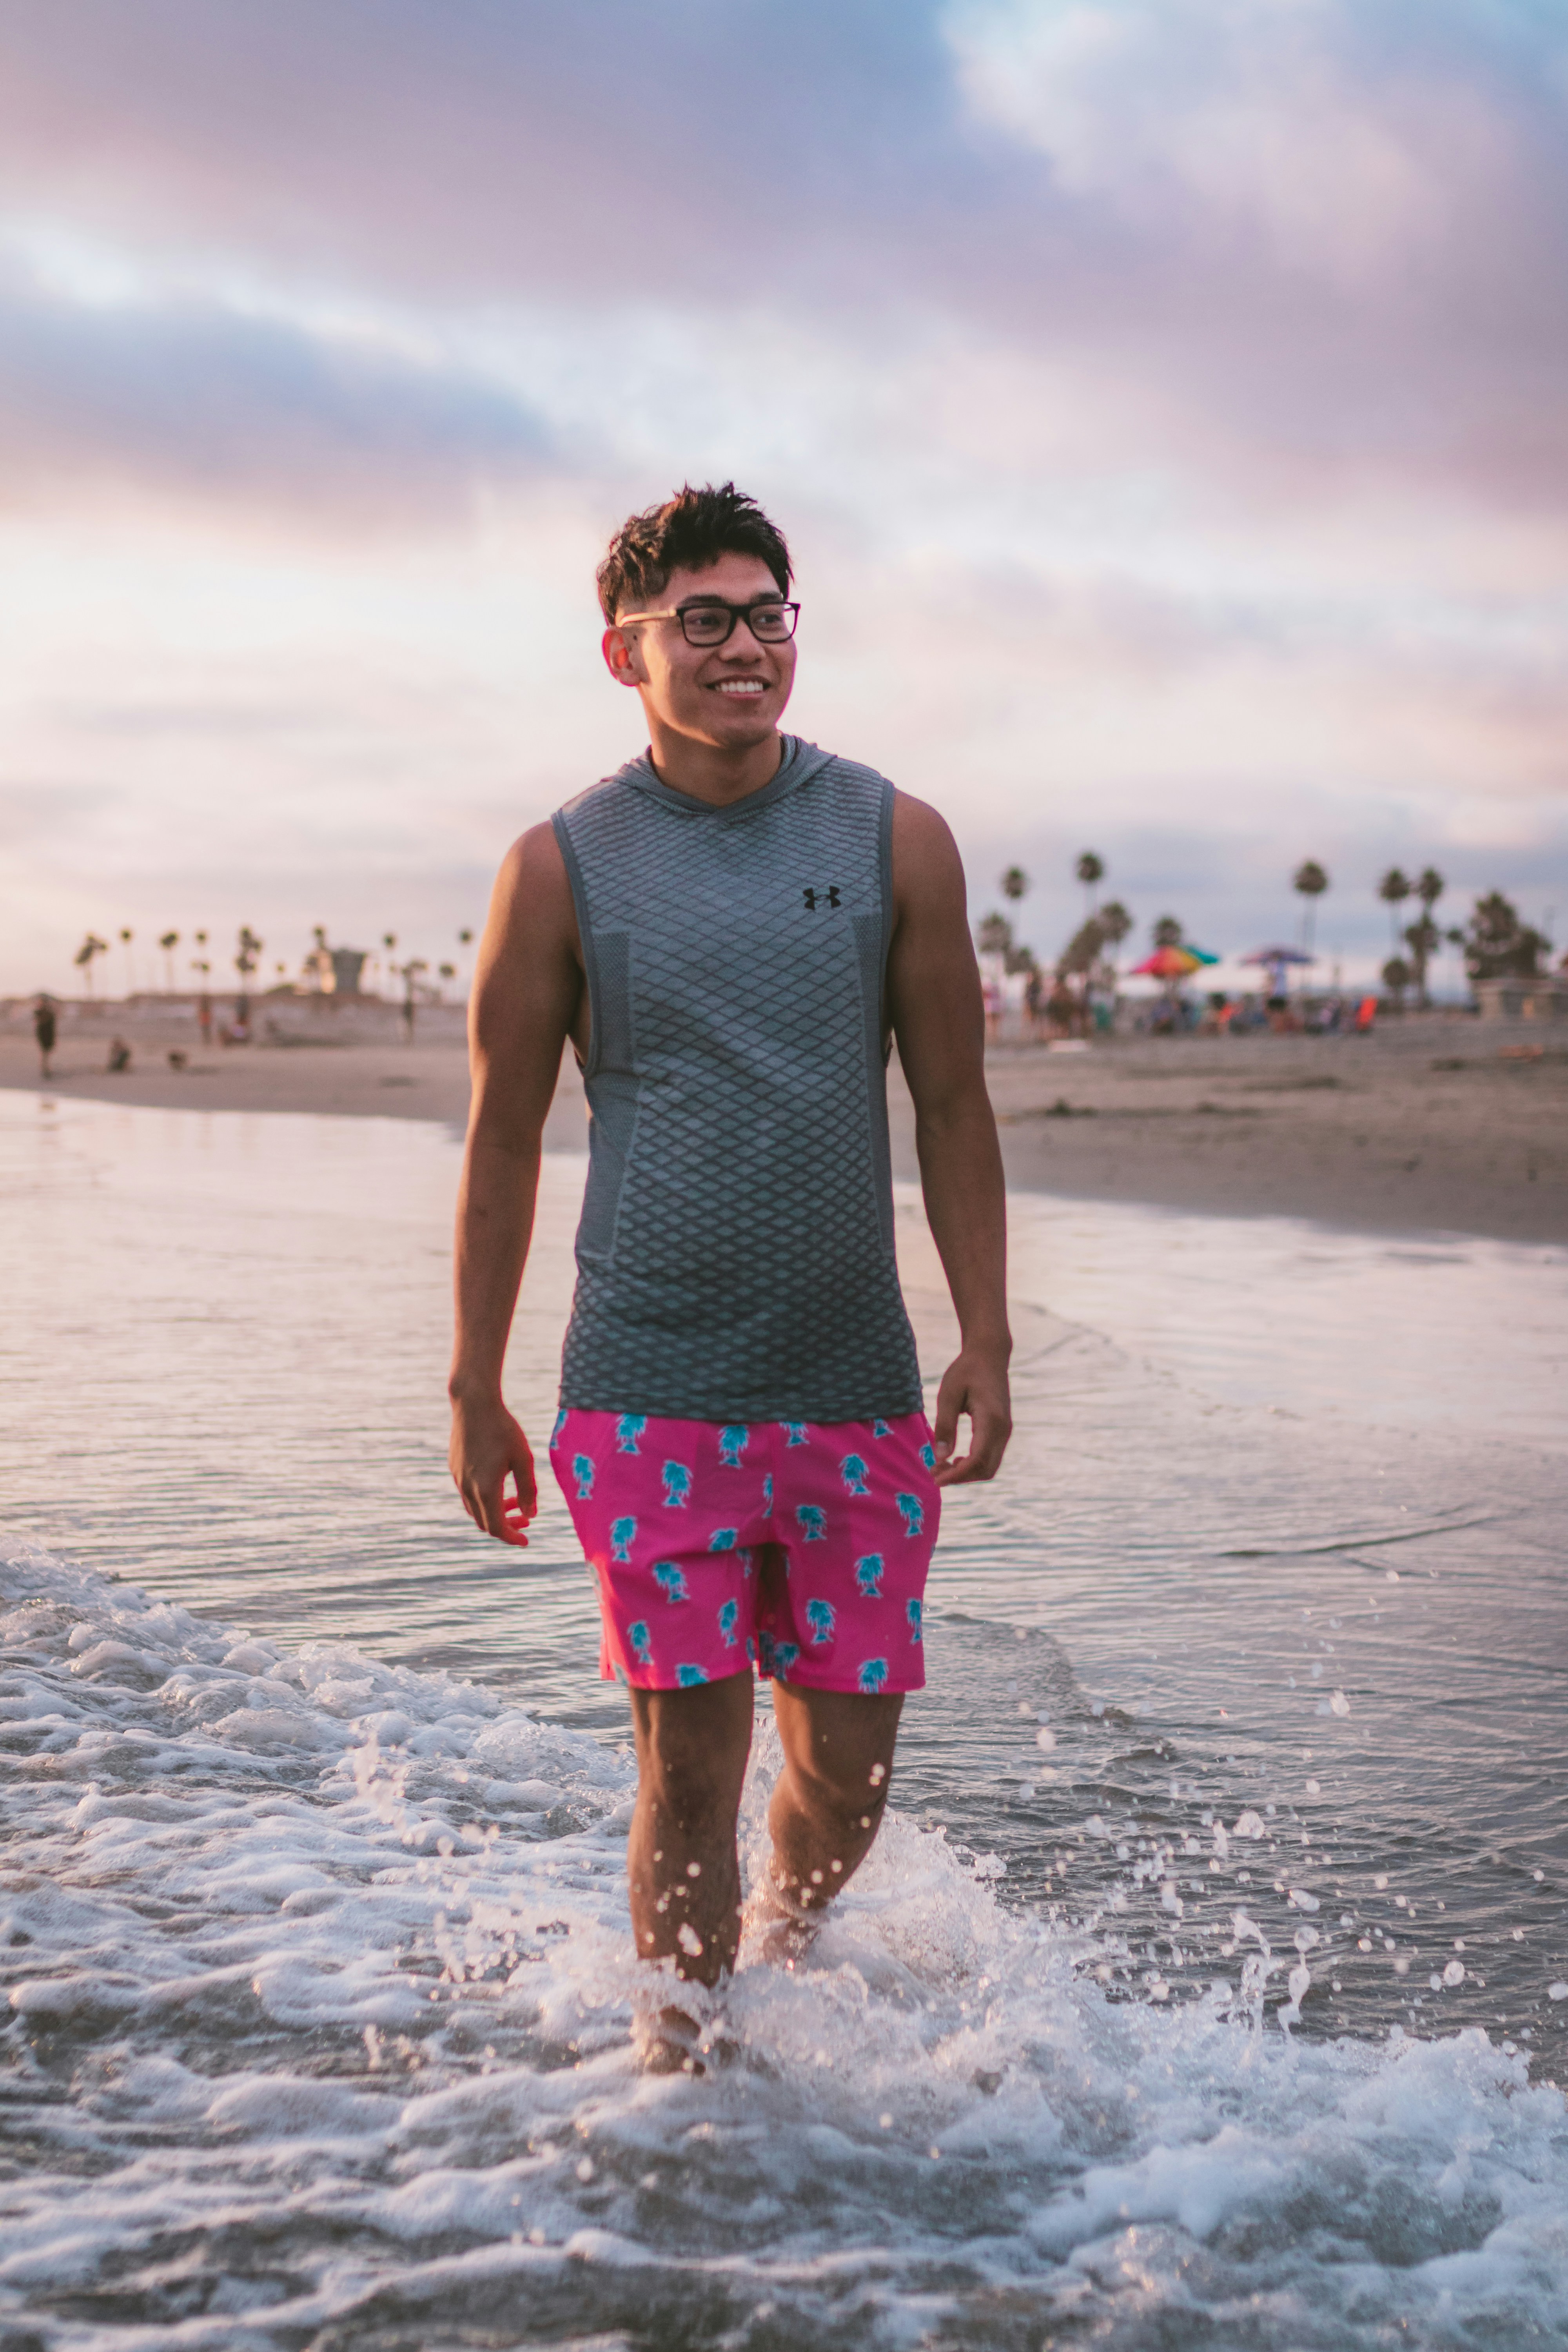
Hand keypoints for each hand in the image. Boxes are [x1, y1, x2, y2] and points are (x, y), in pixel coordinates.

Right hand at [449, 1392, 537, 1545]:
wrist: (474, 1404)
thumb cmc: (503, 1429)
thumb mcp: (523, 1459)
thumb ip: (528, 1489)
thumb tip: (531, 1515)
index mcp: (486, 1489)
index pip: (497, 1527)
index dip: (512, 1538)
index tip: (527, 1540)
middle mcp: (468, 1488)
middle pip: (485, 1523)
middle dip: (506, 1527)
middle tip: (526, 1519)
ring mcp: (458, 1479)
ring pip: (474, 1510)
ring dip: (495, 1512)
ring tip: (516, 1501)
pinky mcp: (454, 1468)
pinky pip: (468, 1494)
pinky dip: (484, 1499)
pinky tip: (499, 1484)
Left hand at [931, 1345, 1011, 1485]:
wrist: (989, 1356)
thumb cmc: (966, 1371)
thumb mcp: (948, 1394)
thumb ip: (944, 1426)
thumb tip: (940, 1457)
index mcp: (991, 1420)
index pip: (977, 1460)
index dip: (957, 1475)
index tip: (934, 1477)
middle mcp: (1003, 1429)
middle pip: (986, 1469)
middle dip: (960, 1478)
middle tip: (934, 1472)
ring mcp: (1005, 1431)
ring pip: (990, 1466)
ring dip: (967, 1473)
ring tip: (941, 1467)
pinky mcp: (1002, 1430)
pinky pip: (991, 1457)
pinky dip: (973, 1464)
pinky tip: (955, 1460)